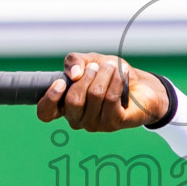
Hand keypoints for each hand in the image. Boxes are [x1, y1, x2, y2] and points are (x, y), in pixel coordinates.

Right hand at [36, 52, 169, 131]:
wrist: (141, 85)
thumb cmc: (111, 75)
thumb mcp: (90, 61)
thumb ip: (75, 62)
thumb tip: (74, 75)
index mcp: (65, 106)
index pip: (45, 113)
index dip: (49, 99)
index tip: (61, 82)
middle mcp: (77, 119)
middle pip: (73, 100)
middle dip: (87, 76)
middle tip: (98, 67)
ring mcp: (95, 124)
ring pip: (94, 96)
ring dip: (105, 75)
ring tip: (112, 67)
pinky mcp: (113, 123)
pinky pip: (111, 99)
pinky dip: (116, 81)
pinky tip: (122, 74)